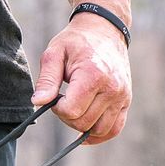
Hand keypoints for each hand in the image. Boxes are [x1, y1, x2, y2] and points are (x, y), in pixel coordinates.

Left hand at [31, 16, 130, 143]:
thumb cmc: (76, 41)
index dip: (57, 108)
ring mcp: (122, 96)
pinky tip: (86, 133)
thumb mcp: (55, 53)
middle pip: (84, 122)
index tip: (55, 95)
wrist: (104, 30)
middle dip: (68, 116)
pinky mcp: (126, 101)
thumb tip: (38, 103)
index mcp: (94, 75)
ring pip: (99, 130)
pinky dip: (100, 135)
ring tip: (75, 108)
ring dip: (82, 126)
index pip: (71, 110)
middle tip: (63, 100)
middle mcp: (112, 88)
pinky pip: (115, 128)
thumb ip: (47, 80)